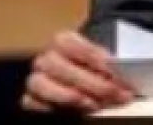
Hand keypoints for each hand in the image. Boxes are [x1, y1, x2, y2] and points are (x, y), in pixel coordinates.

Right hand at [21, 30, 137, 113]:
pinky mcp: (30, 99)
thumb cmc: (95, 68)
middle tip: (113, 92)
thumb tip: (121, 72)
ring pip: (40, 83)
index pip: (69, 42)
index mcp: (61, 41)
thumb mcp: (102, 61)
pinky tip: (74, 112)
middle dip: (88, 81)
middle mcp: (45, 58)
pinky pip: (32, 102)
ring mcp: (36, 79)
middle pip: (58, 65)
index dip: (91, 54)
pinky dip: (51, 107)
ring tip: (93, 105)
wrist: (85, 81)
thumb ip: (107, 63)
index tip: (112, 67)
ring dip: (68, 95)